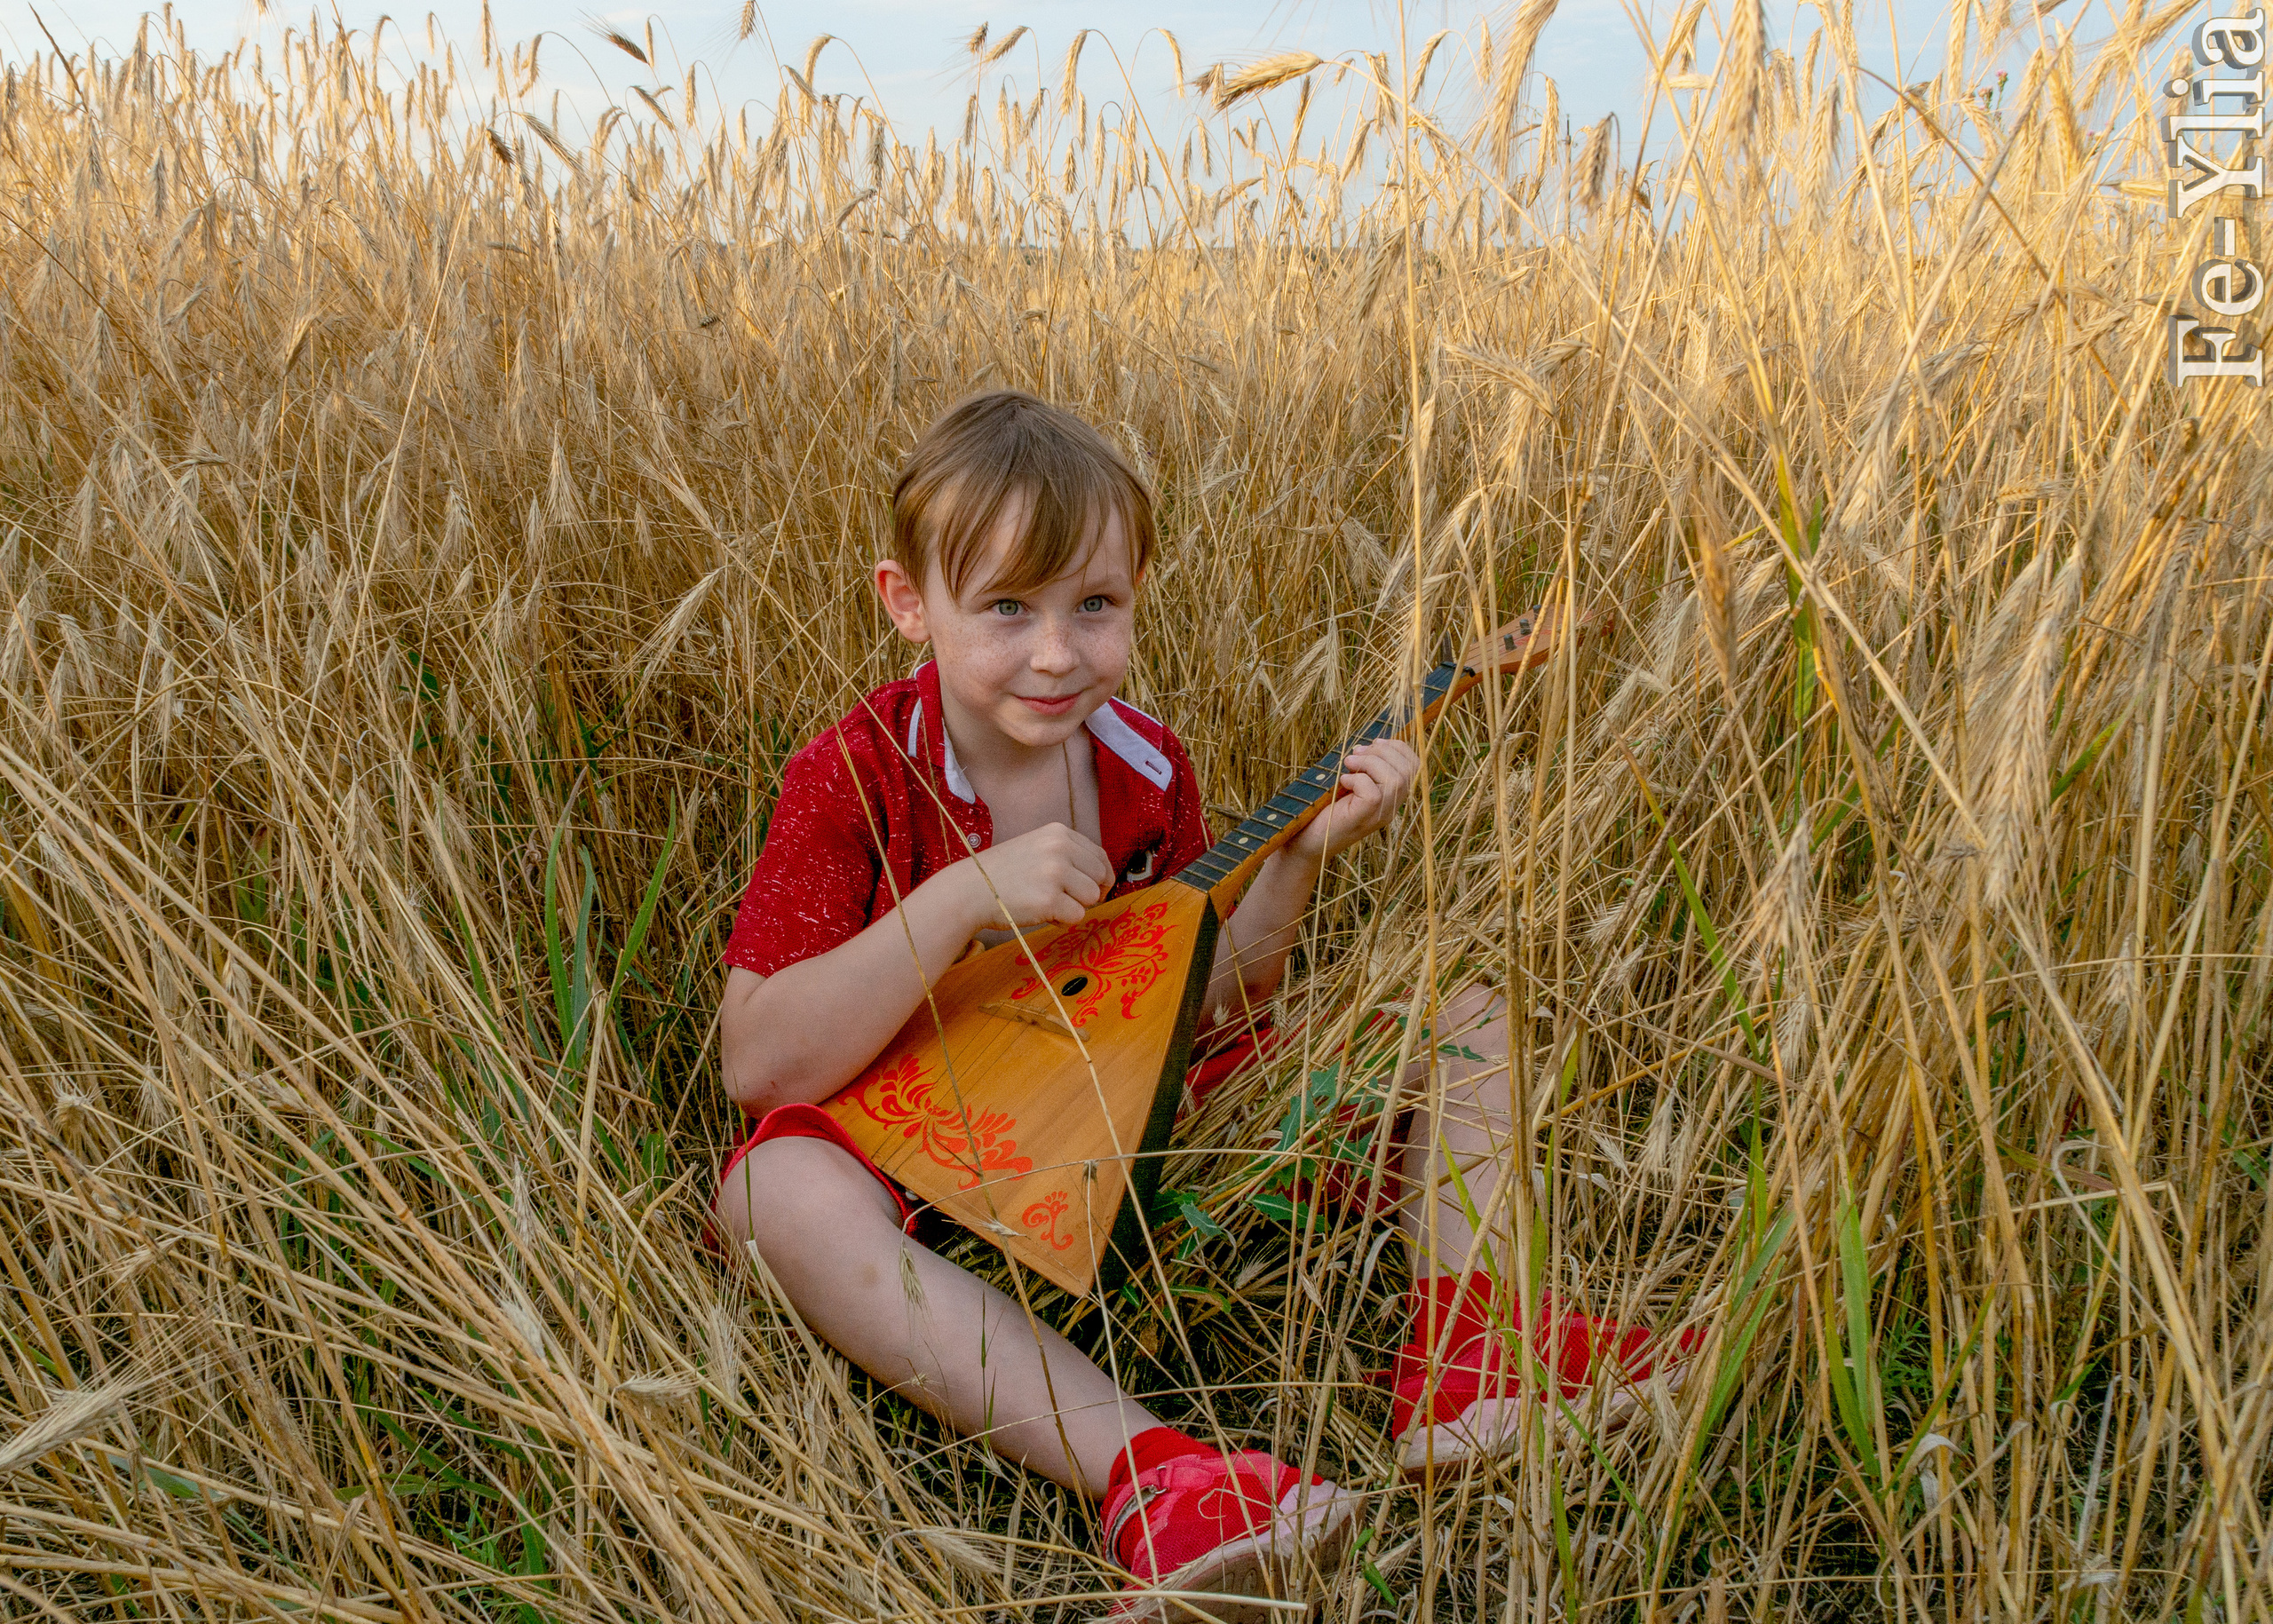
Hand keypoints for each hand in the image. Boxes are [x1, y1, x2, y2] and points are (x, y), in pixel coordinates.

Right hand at [957, 823, 1112, 929]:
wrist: (968, 890)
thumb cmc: (1002, 873)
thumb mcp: (1036, 848)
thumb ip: (1066, 855)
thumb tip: (1102, 877)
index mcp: (1058, 833)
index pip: (1099, 855)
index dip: (1100, 877)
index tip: (1092, 890)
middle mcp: (1059, 848)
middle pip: (1101, 876)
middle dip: (1090, 893)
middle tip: (1069, 901)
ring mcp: (1055, 872)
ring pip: (1092, 897)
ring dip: (1075, 906)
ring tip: (1049, 904)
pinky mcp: (1049, 899)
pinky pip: (1077, 916)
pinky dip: (1063, 921)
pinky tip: (1042, 913)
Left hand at [1288, 739, 1420, 865]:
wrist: (1307, 839)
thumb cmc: (1326, 807)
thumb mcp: (1351, 781)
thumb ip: (1366, 766)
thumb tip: (1372, 744)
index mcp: (1393, 795)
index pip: (1415, 767)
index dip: (1398, 747)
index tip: (1374, 742)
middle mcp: (1392, 807)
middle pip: (1407, 771)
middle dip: (1382, 752)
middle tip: (1355, 753)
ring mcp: (1381, 815)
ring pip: (1394, 780)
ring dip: (1370, 762)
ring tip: (1348, 762)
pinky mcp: (1365, 818)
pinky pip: (1374, 793)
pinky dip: (1358, 779)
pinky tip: (1343, 781)